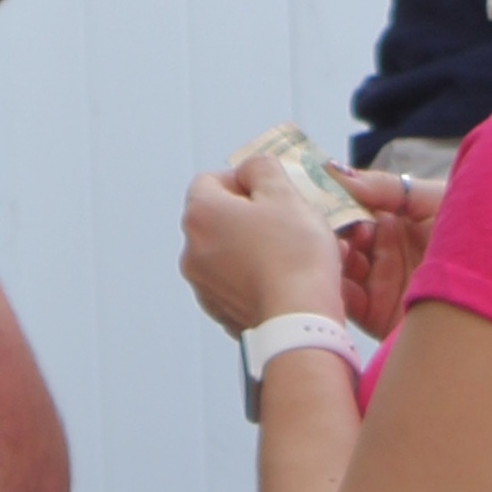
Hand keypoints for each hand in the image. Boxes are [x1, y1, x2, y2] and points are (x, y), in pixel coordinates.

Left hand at [179, 153, 344, 335]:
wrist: (300, 324)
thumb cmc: (294, 257)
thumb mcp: (284, 192)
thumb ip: (261, 168)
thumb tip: (250, 171)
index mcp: (200, 214)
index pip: (211, 180)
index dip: (243, 180)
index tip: (271, 192)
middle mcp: (191, 250)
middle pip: (219, 217)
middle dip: (252, 215)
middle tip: (288, 222)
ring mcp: (203, 286)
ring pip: (229, 252)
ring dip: (254, 247)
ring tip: (292, 254)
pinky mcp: (220, 314)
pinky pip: (236, 283)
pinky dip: (255, 278)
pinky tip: (285, 280)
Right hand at [337, 170, 444, 342]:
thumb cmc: (478, 230)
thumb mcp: (432, 199)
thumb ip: (384, 186)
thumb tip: (336, 172)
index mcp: (393, 221)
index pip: (350, 208)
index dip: (334, 201)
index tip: (323, 194)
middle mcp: (382, 252)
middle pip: (339, 238)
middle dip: (330, 229)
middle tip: (330, 222)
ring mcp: (380, 284)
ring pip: (337, 268)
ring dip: (330, 256)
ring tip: (338, 246)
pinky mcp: (379, 316)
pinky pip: (346, 302)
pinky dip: (334, 287)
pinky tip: (338, 273)